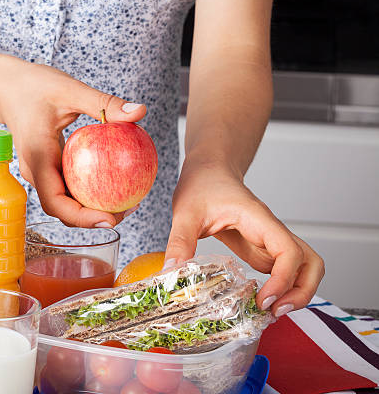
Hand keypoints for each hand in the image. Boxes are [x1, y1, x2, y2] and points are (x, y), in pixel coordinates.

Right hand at [0, 55, 144, 227]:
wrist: (4, 86)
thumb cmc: (32, 85)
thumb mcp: (70, 89)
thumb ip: (104, 103)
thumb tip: (140, 112)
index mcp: (37, 160)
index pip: (56, 202)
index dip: (83, 218)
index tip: (110, 219)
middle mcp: (37, 173)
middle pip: (65, 210)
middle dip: (95, 218)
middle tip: (130, 207)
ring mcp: (41, 172)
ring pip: (67, 201)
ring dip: (94, 206)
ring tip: (127, 199)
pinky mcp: (48, 167)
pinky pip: (69, 185)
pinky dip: (90, 188)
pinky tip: (115, 179)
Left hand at [163, 158, 324, 316]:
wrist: (209, 170)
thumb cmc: (203, 184)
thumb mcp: (185, 212)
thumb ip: (180, 241)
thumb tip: (171, 272)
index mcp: (258, 219)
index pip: (289, 251)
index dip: (284, 280)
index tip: (264, 299)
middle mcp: (271, 232)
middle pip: (311, 263)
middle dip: (302, 292)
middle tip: (275, 312)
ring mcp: (268, 242)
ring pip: (302, 269)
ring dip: (295, 293)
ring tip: (269, 312)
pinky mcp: (260, 249)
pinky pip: (281, 272)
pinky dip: (278, 289)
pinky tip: (257, 302)